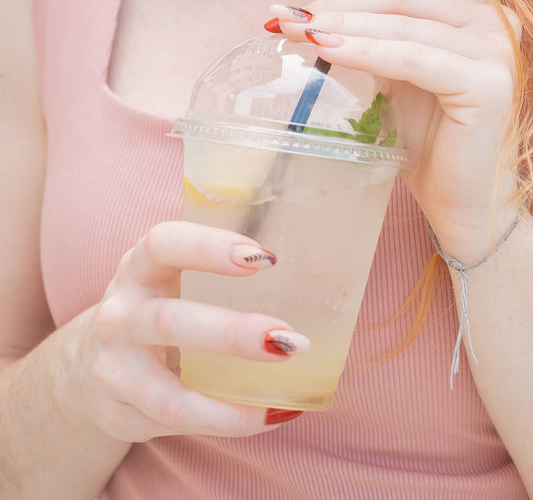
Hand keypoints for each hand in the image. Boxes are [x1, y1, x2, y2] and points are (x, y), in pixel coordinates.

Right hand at [69, 221, 308, 441]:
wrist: (88, 365)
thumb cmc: (155, 306)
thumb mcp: (169, 275)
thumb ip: (217, 265)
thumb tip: (308, 264)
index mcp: (138, 269)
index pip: (164, 244)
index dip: (210, 246)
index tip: (263, 257)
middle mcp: (118, 317)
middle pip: (170, 322)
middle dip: (233, 333)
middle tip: (287, 337)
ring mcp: (113, 371)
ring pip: (169, 393)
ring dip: (230, 399)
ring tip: (282, 395)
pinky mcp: (120, 416)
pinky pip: (178, 425)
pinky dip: (228, 423)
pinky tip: (268, 415)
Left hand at [273, 0, 522, 258]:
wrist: (461, 207)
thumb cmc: (430, 139)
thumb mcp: (399, 68)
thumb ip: (385, 21)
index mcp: (480, 9)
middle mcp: (497, 20)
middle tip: (284, 14)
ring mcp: (498, 49)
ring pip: (403, 22)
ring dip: (338, 24)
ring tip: (290, 30)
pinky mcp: (488, 82)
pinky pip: (410, 57)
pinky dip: (362, 50)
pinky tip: (324, 49)